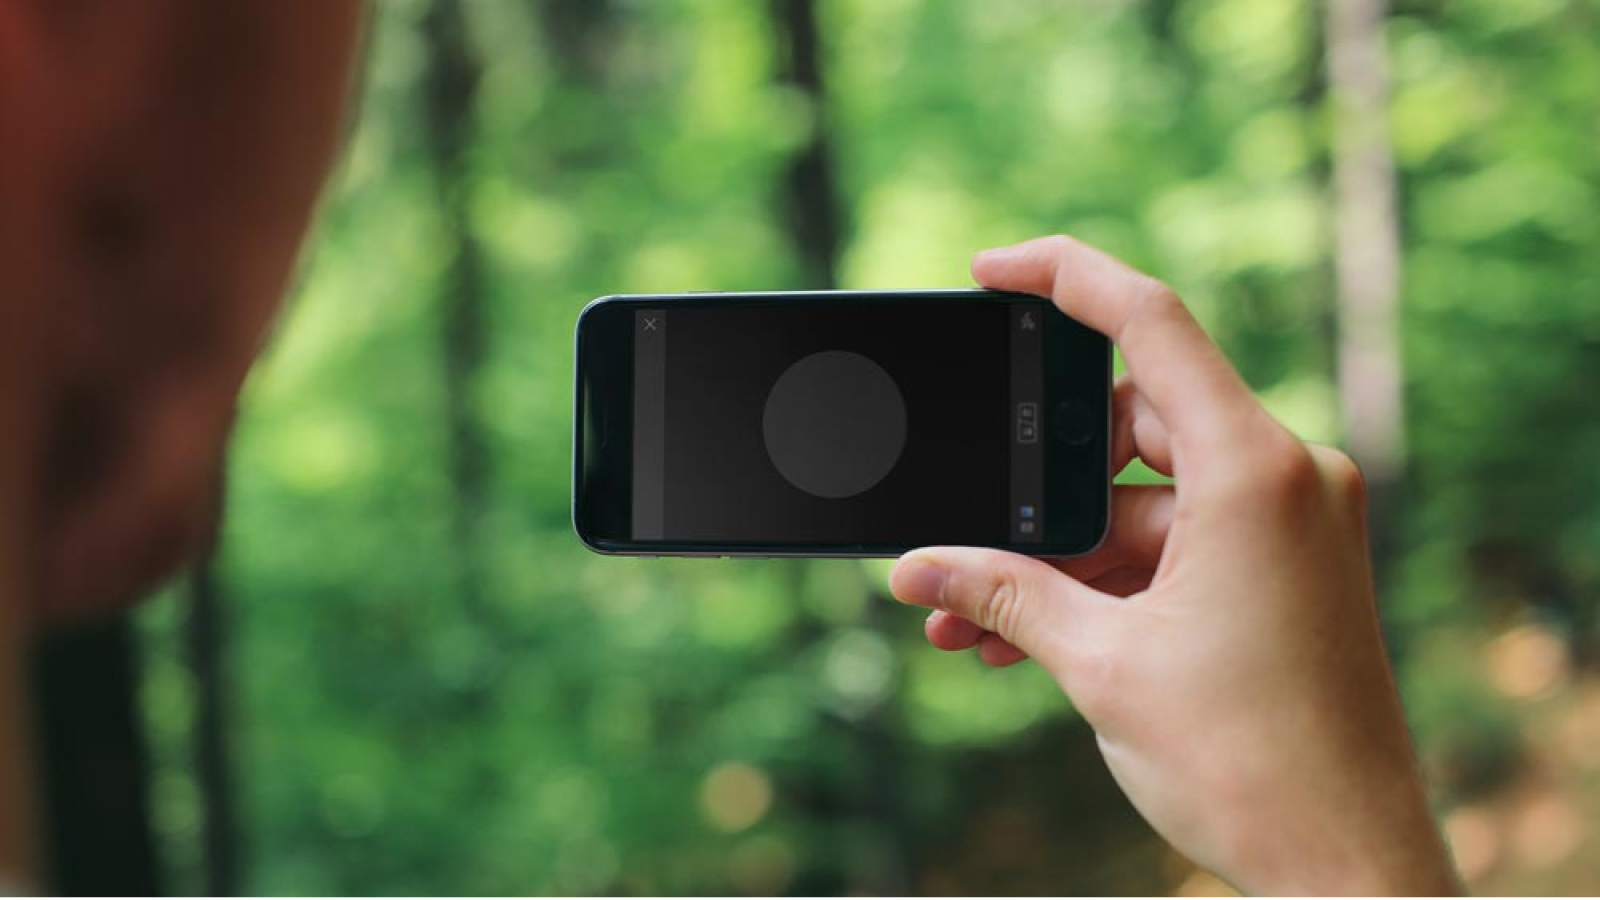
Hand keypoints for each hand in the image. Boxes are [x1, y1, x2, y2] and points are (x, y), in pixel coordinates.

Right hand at [890, 236, 1458, 894]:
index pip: (1150, 324)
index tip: (991, 271)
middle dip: (1032, 484)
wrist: (1344, 864)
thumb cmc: (1252, 765)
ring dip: (1055, 553)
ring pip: (1138, 500)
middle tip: (959, 534)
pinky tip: (1023, 634)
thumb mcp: (1102, 665)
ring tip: (970, 616)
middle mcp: (1283, 480)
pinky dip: (1103, 579)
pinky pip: (1169, 546)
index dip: (1062, 278)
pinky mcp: (1279, 570)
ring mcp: (1285, 525)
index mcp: (1255, 472)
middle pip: (1128, 424)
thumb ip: (1003, 595)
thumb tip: (917, 568)